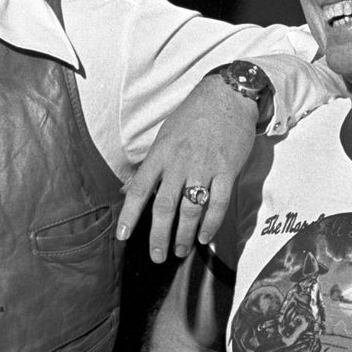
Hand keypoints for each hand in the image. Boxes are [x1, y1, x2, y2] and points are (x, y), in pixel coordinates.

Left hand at [118, 81, 256, 262]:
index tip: (122, 236)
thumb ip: (150, 165)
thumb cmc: (194, 116)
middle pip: (165, 206)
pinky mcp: (227, 170)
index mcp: (161, 153)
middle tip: (157, 256)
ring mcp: (205, 167)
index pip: (139, 189)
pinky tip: (204, 237)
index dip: (129, 216)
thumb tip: (127, 189)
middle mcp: (180, 162)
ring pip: (191, 209)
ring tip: (180, 250)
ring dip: (184, 234)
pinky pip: (219, 204)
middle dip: (159, 236)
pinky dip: (211, 224)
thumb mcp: (165, 135)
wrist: (228, 95)